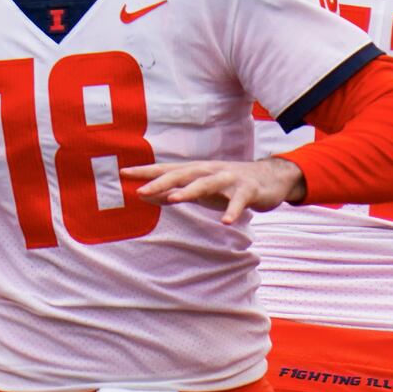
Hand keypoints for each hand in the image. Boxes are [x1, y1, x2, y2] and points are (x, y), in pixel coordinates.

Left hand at [125, 158, 305, 224]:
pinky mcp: (248, 190)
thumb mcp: (199, 190)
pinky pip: (238, 201)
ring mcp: (229, 179)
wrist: (269, 178)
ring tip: (174, 200)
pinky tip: (226, 221)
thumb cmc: (228, 184)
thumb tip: (145, 196)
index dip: (146, 172)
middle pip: (183, 174)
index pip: (167, 169)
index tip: (123, 174)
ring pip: (207, 183)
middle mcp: (210, 171)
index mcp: (196, 171)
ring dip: (190, 191)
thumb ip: (173, 192)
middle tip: (141, 191)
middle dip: (161, 182)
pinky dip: (232, 210)